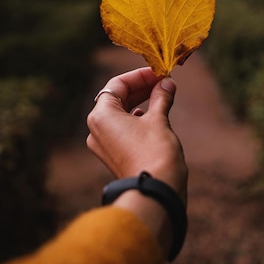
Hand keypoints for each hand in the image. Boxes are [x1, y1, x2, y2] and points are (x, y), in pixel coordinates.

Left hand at [86, 67, 186, 201]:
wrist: (155, 191)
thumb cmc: (155, 153)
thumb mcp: (159, 119)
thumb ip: (161, 97)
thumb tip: (167, 83)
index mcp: (101, 115)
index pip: (117, 85)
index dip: (140, 75)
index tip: (159, 72)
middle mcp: (96, 129)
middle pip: (117, 99)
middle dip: (142, 88)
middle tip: (164, 81)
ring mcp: (104, 144)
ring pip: (121, 114)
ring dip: (141, 102)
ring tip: (163, 95)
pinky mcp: (114, 156)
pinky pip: (123, 129)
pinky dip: (138, 119)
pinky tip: (154, 115)